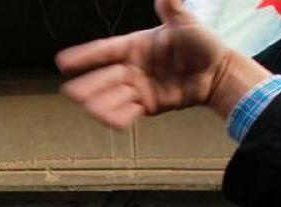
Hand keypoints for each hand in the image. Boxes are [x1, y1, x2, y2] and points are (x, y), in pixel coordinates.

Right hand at [56, 0, 264, 128]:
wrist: (218, 72)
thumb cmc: (202, 44)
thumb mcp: (185, 22)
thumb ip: (172, 9)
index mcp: (135, 45)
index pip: (105, 50)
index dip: (84, 56)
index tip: (62, 61)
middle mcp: (132, 67)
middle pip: (104, 77)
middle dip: (87, 85)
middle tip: (70, 92)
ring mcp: (138, 87)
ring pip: (112, 97)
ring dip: (99, 103)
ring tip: (89, 109)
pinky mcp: (147, 105)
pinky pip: (128, 112)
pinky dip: (118, 117)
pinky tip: (111, 121)